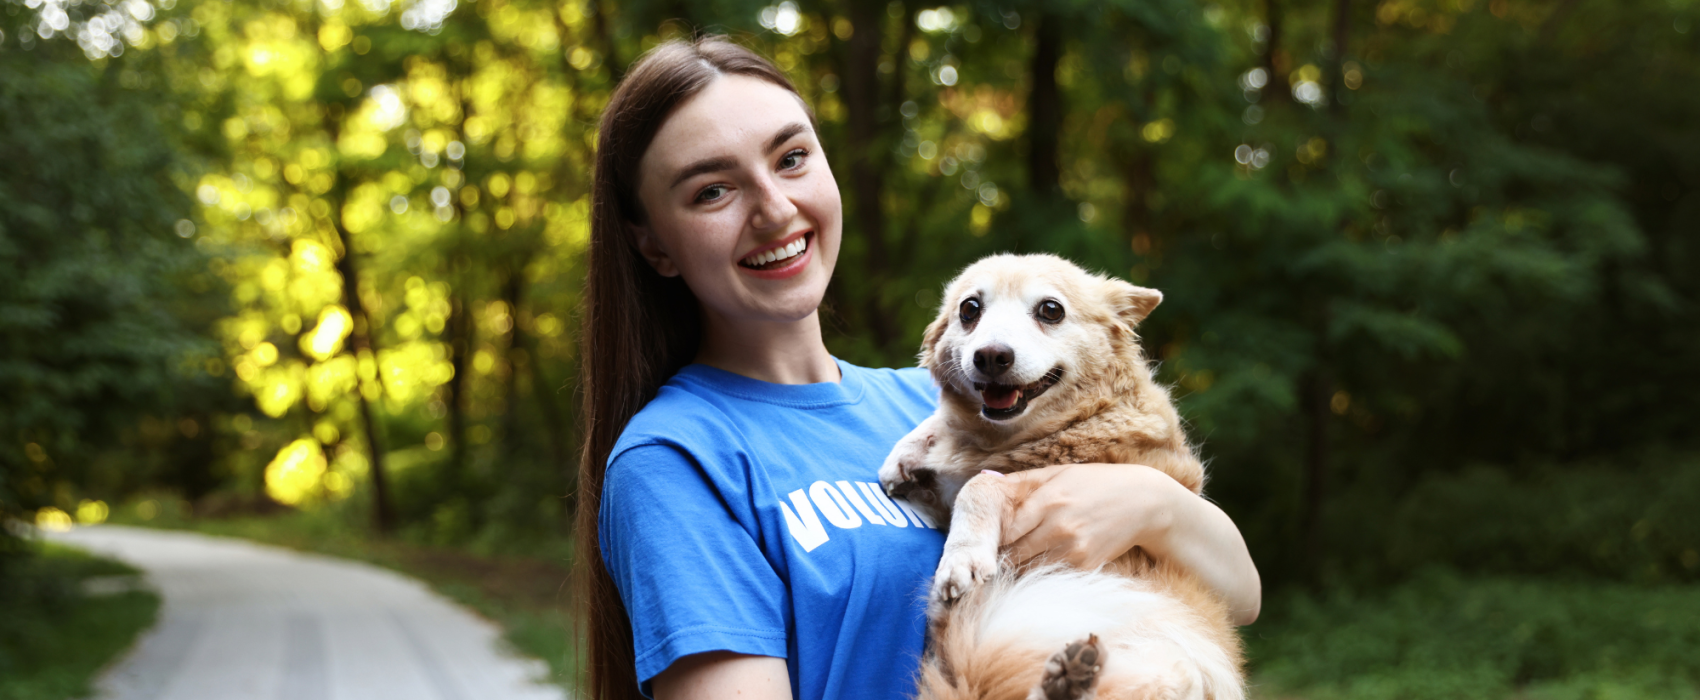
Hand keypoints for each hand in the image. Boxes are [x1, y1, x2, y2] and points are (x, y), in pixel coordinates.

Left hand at [1000, 463, 1184, 569]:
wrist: (1143, 503)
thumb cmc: (1097, 484)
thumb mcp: (1059, 473)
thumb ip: (1022, 480)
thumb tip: (987, 482)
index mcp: (1049, 501)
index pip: (1006, 530)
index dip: (994, 537)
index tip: (989, 538)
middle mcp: (1059, 528)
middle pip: (1014, 554)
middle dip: (1003, 556)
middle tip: (996, 554)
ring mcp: (1074, 550)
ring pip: (1030, 570)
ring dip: (1020, 568)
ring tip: (1017, 560)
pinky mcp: (1086, 566)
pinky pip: (1051, 576)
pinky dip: (1041, 574)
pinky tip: (1042, 563)